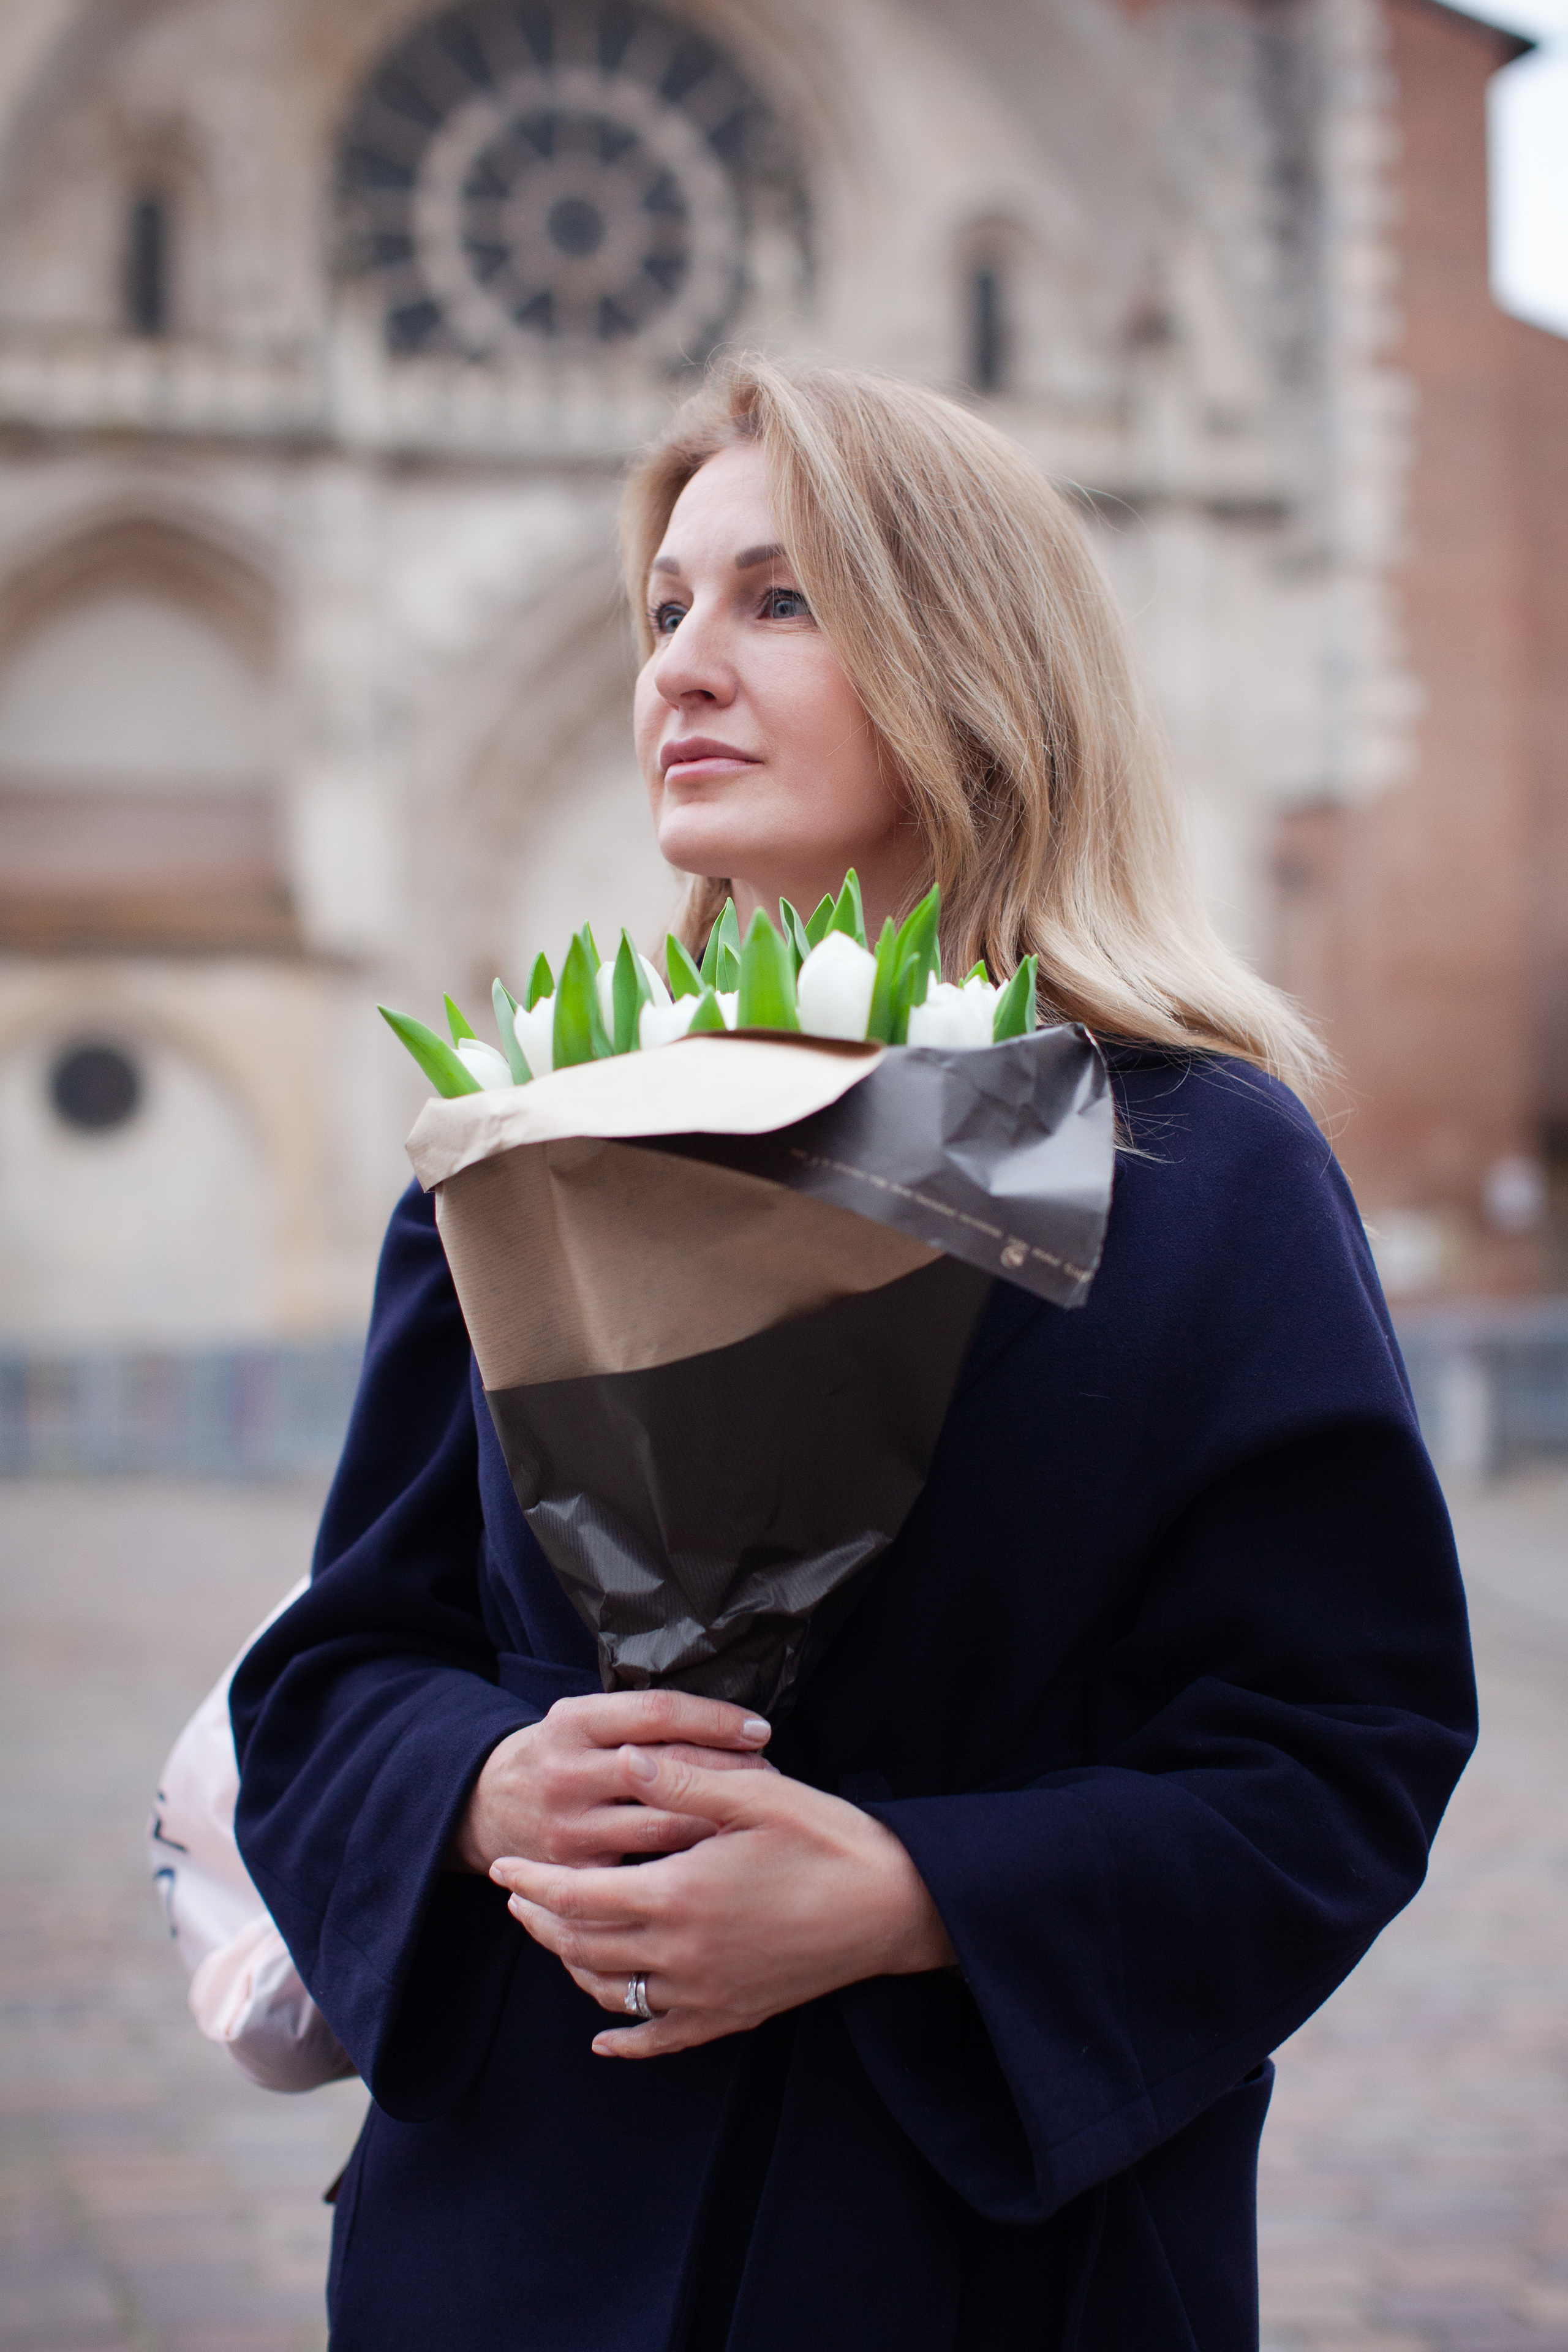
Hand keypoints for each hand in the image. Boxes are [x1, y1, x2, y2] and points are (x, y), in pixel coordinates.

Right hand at [450, 1690, 773, 1873]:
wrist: (485, 1806)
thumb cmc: (560, 1755)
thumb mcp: (584, 1719)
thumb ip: (636, 1718)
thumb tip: (724, 1718)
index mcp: (573, 1721)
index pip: (656, 1712)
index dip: (714, 1718)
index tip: (758, 1727)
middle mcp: (567, 1772)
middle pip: (665, 1769)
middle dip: (727, 1770)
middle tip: (768, 1771)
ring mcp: (568, 1828)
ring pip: (662, 1827)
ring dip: (717, 1820)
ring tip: (752, 1814)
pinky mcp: (574, 1875)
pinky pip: (644, 1872)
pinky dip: (687, 1864)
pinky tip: (720, 1858)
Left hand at [490, 1746, 954, 2057]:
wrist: (893, 1906)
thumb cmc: (828, 1839)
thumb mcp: (758, 1795)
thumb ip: (685, 1779)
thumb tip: (627, 1758)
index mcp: (679, 1894)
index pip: (579, 1894)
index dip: (534, 1882)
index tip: (502, 1868)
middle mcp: (682, 1953)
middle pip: (583, 1945)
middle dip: (540, 1920)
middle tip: (515, 1897)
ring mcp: (706, 1992)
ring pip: (612, 1992)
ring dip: (572, 1966)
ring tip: (555, 1936)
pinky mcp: (733, 2015)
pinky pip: (662, 2038)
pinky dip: (626, 2039)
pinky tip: (605, 2037)